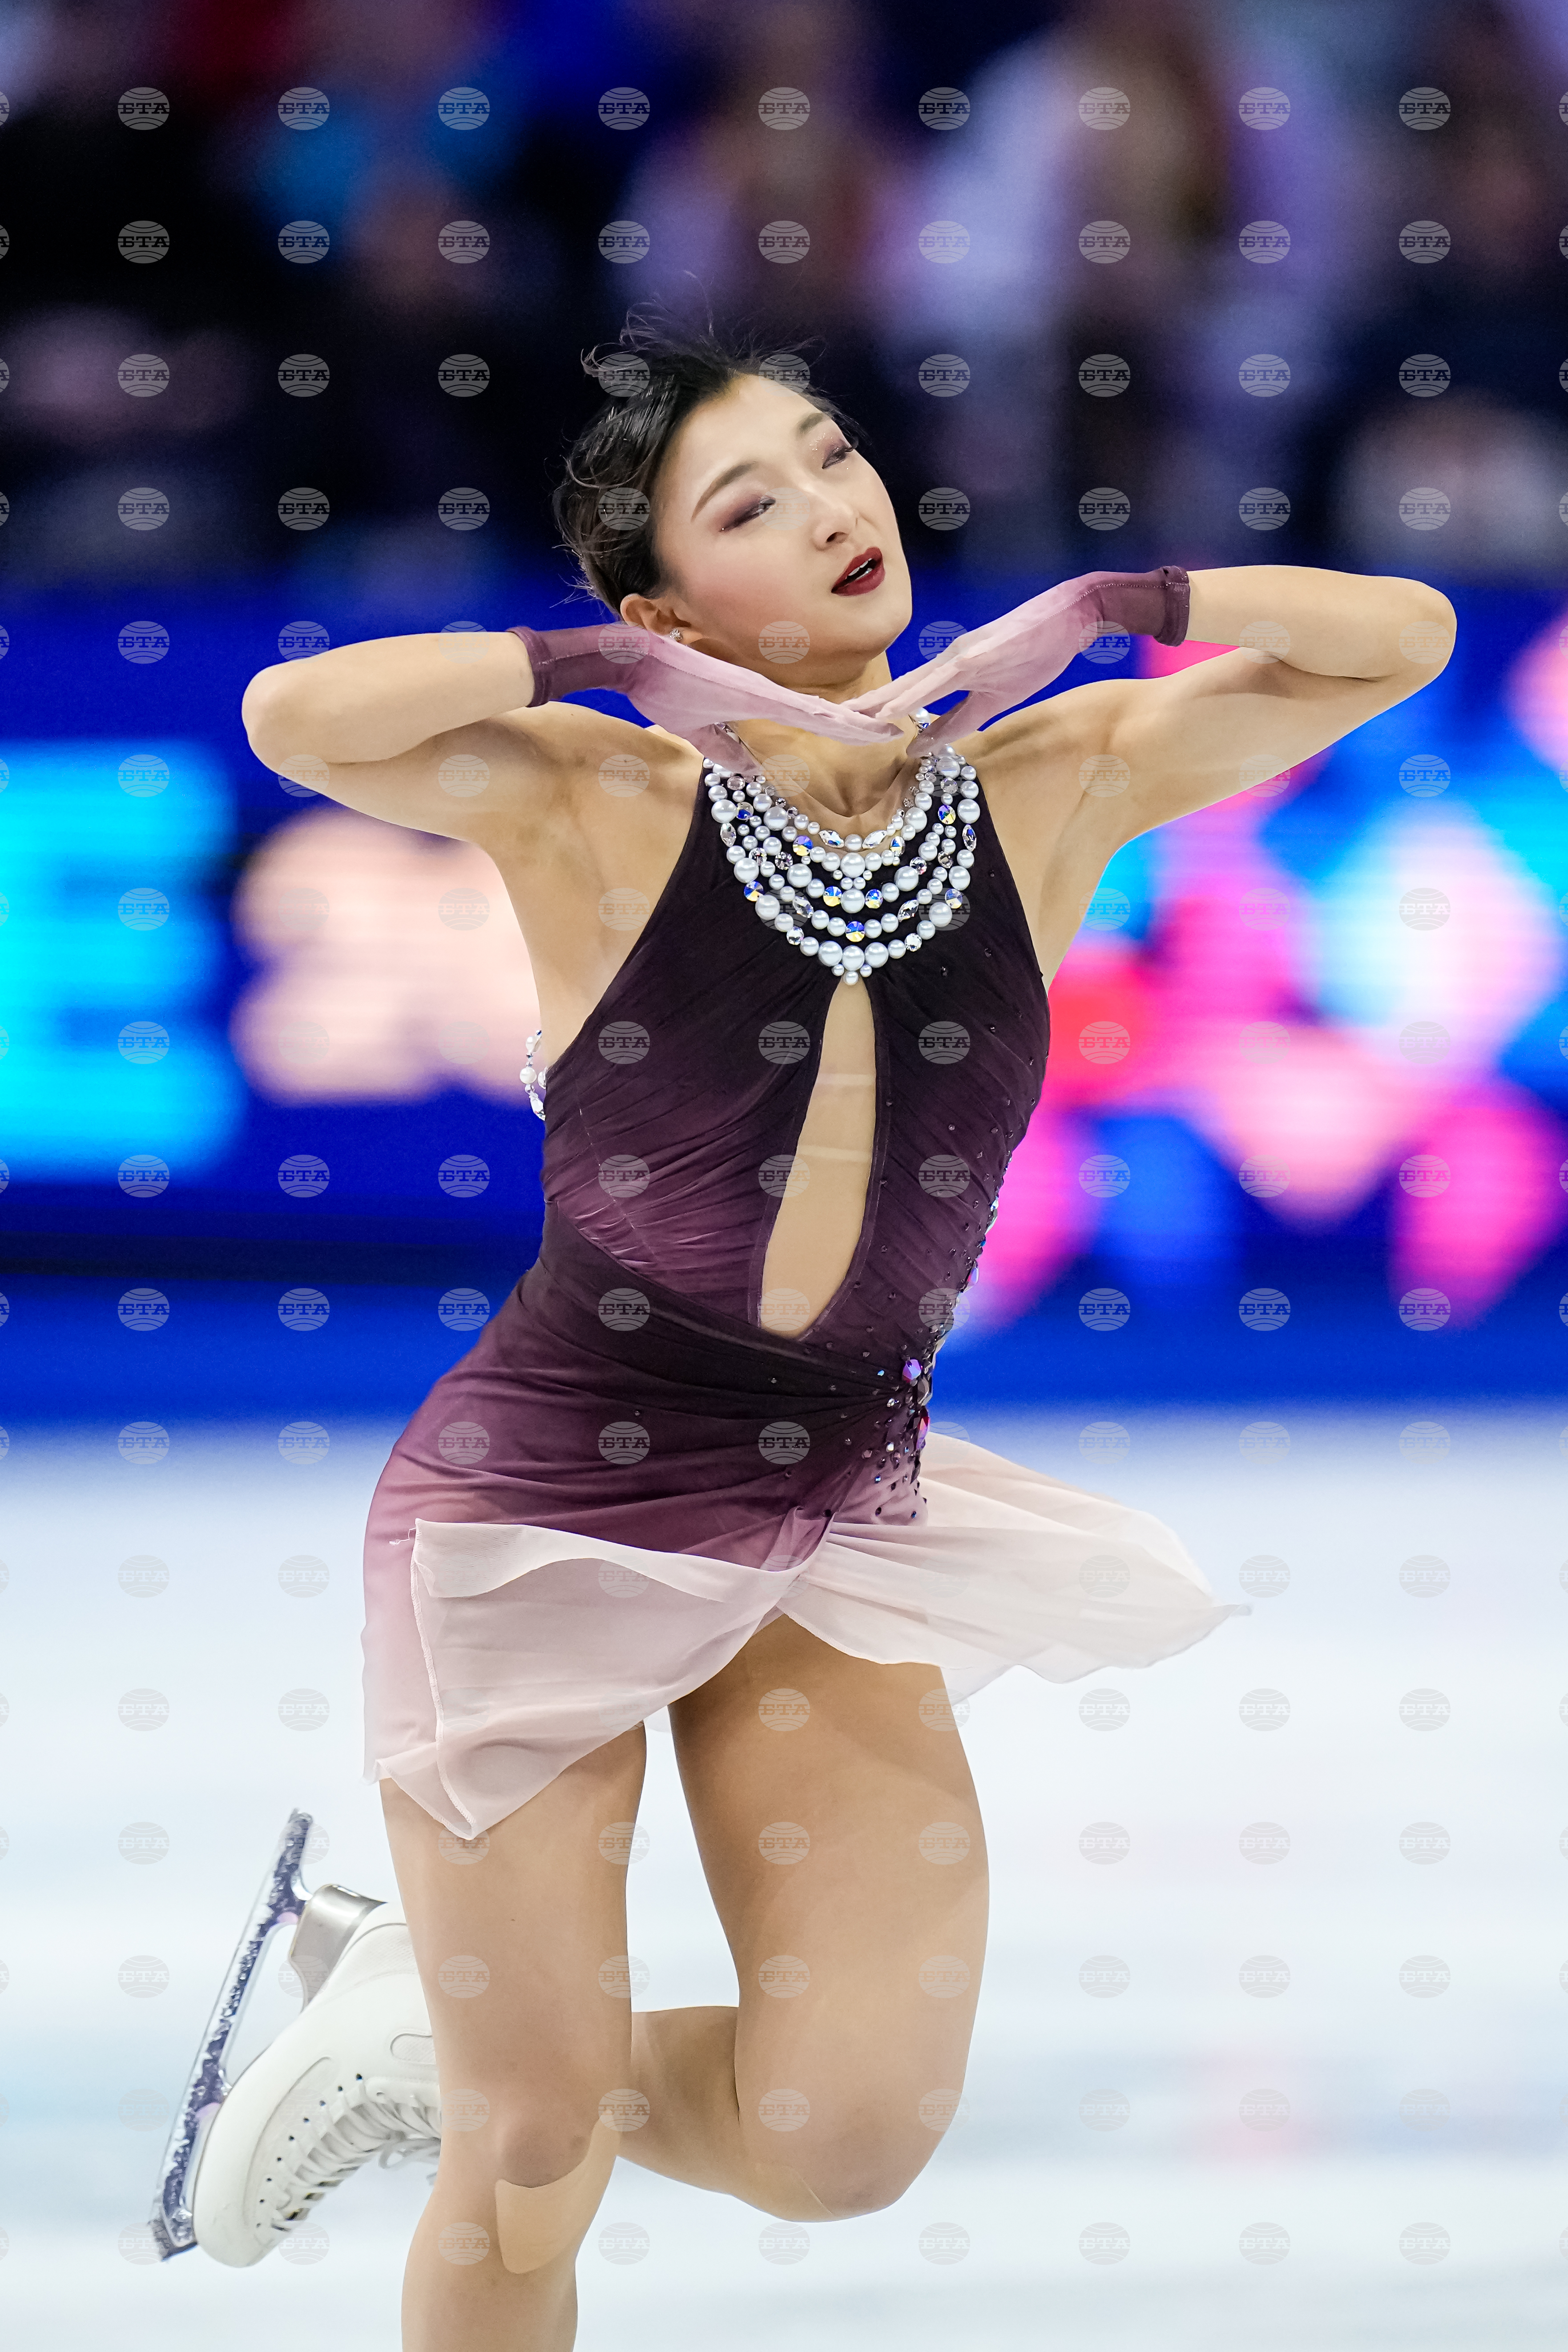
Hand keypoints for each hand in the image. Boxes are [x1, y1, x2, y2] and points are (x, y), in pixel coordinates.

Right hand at [514, 623, 905, 753]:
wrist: (628, 658)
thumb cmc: (656, 684)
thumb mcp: (695, 725)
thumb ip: (724, 748)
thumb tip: (751, 773)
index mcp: (759, 698)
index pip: (815, 715)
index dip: (849, 723)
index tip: (882, 730)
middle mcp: (767, 692)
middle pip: (828, 713)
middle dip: (865, 723)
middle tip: (903, 730)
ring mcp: (760, 691)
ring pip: (822, 711)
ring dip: (858, 724)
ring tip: (893, 729)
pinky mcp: (749, 691)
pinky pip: (801, 710)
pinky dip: (833, 721)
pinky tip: (857, 725)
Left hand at [842, 568, 1187, 746]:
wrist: (1070, 618)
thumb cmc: (1035, 654)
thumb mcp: (995, 699)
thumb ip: (958, 721)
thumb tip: (922, 745)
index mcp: (950, 671)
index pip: (903, 695)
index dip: (873, 712)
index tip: (845, 730)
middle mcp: (947, 660)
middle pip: (895, 689)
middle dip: (862, 711)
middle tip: (827, 728)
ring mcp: (959, 657)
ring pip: (908, 686)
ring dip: (875, 706)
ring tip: (845, 722)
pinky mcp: (975, 656)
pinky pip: (936, 683)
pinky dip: (909, 697)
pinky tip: (889, 710)